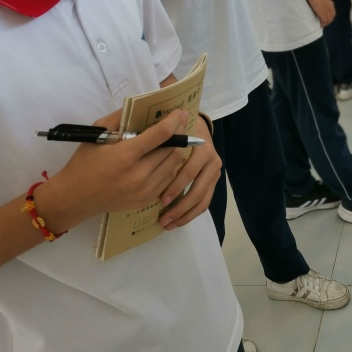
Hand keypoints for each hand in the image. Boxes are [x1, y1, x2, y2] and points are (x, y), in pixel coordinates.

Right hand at [41, 109, 195, 231]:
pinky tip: (164, 156)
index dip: (174, 121)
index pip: (161, 135)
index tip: (181, 111)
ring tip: (174, 138)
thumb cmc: (84, 162)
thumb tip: (140, 103)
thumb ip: (120, 117)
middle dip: (179, 133)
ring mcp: (144, 190)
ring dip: (176, 149)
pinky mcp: (146, 200)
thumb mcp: (97, 133)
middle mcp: (139, 174)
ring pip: (174, 164)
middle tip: (181, 121)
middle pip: (172, 149)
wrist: (74, 198)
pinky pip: (168, 179)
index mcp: (125, 155)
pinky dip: (169, 165)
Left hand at [158, 114, 221, 229]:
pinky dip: (190, 214)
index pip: (189, 171)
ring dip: (185, 215)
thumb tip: (137, 150)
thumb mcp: (170, 131)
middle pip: (197, 190)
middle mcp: (212, 160)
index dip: (175, 187)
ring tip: (167, 224)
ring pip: (202, 200)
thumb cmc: (177, 130)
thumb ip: (159, 140)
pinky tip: (176, 222)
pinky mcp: (213, 182)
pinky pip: (204, 203)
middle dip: (180, 207)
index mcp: (201, 147)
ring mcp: (214, 172)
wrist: (197, 126)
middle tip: (162, 219)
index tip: (160, 200)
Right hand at [307, 0, 335, 26]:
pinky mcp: (322, 13)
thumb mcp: (322, 0)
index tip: (326, 20)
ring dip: (325, 24)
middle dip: (328, 22)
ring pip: (328, 20)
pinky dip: (322, 23)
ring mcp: (326, 11)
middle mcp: (330, 8)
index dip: (330, 18)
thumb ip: (323, 4)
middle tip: (323, 24)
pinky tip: (320, 24)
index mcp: (331, 4)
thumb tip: (320, 8)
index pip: (333, 14)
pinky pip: (324, 20)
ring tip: (321, 25)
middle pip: (331, 18)